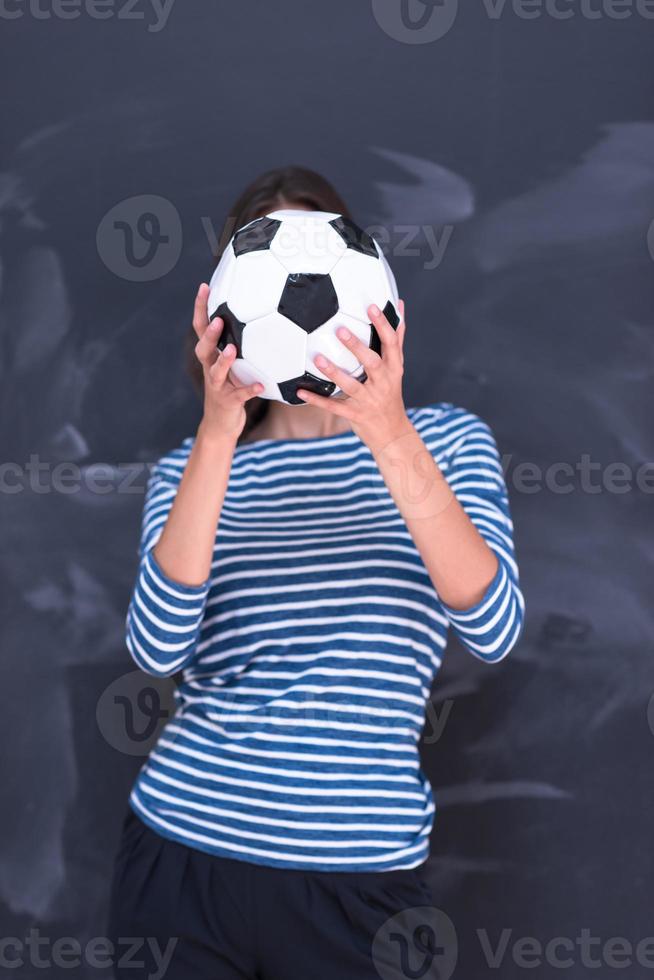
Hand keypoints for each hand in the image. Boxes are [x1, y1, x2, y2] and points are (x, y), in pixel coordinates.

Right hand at [191, 283, 262, 441]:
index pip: (202, 328)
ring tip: (233, 349)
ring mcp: (217, 386)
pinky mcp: (228, 402)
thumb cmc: (229, 389)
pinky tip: (260, 385)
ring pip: (216, 372)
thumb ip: (239, 344)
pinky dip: (249, 389)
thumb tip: (261, 316)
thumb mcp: (231, 365)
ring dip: (224, 360)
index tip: (205, 287)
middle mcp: (210, 369)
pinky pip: (239, 395)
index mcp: (210, 356)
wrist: (220, 424)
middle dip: (209, 334)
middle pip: (204, 348)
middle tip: (218, 319)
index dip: (201, 308)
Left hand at [297, 300, 411, 453]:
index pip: (391, 344)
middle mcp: (383, 383)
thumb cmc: (391, 394)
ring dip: (334, 372)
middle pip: (372, 363)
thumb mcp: (397, 367)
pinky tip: (301, 392)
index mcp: (394, 369)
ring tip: (318, 359)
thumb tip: (399, 306)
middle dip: (357, 347)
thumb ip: (396, 339)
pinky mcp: (355, 414)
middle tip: (341, 330)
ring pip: (351, 385)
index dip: (383, 325)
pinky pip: (334, 407)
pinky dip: (317, 400)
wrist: (392, 433)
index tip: (372, 308)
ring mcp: (368, 400)